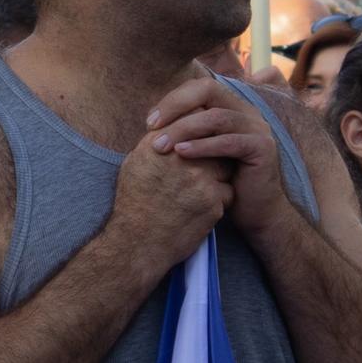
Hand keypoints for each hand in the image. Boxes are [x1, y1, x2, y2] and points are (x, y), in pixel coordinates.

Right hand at [105, 80, 248, 273]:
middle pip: (214, 142)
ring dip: (219, 176)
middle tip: (208, 164)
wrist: (138, 243)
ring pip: (225, 168)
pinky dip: (219, 199)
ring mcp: (200, 180)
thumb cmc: (134, 203)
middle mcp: (181, 158)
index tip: (202, 136)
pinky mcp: (214, 203)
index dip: (201, 128)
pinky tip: (201, 208)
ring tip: (200, 189)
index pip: (194, 120)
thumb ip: (156, 140)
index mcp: (160, 144)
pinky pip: (227, 193)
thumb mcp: (135, 163)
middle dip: (214, 152)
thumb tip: (172, 125)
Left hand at [154, 73, 288, 239]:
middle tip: (151, 127)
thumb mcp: (200, 151)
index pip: (199, 87)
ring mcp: (258, 127)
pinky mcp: (263, 148)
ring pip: (216, 117)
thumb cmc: (221, 181)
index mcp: (231, 106)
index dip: (173, 99)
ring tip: (160, 145)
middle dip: (175, 106)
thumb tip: (150, 120)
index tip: (149, 121)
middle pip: (209, 91)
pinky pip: (229, 142)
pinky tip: (181, 153)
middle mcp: (247, 111)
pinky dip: (203, 146)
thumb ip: (185, 131)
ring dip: (184, 128)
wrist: (255, 212)